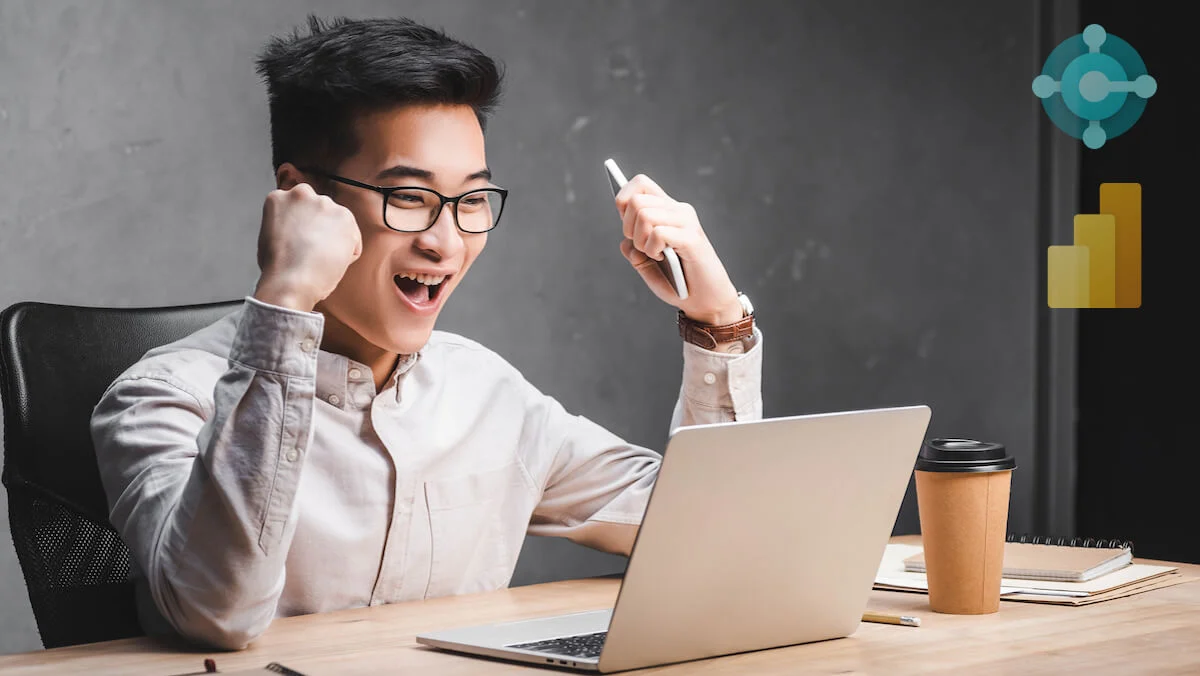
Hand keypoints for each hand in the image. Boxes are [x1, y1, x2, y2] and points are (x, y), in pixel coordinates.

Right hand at [253, 182, 361, 311]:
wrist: (291, 280)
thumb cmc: (278, 267)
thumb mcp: (269, 236)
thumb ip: (286, 225)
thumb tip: (298, 232)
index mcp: (279, 198)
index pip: (298, 206)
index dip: (302, 226)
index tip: (301, 239)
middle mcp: (302, 194)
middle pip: (319, 210)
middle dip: (320, 228)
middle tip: (313, 250)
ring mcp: (325, 204)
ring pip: (338, 223)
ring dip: (335, 241)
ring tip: (321, 259)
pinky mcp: (346, 217)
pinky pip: (353, 239)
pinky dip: (348, 254)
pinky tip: (332, 263)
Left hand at [615, 174, 742, 324]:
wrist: (704, 302)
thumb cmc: (678, 283)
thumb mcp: (648, 266)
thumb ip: (634, 251)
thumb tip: (626, 242)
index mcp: (667, 211)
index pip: (640, 184)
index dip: (623, 200)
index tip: (627, 227)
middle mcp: (678, 210)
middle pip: (636, 200)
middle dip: (628, 228)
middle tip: (643, 247)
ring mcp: (687, 222)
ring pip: (644, 214)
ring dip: (641, 241)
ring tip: (654, 254)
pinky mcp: (692, 238)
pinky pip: (658, 233)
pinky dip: (652, 250)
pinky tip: (663, 257)